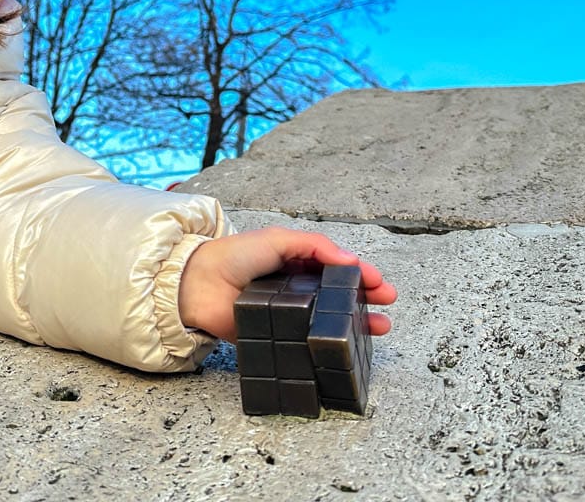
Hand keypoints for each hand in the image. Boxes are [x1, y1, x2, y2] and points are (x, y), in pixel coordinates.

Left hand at [178, 227, 396, 342]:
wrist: (197, 285)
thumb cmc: (232, 256)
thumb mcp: (276, 239)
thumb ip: (313, 245)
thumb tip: (349, 259)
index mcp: (296, 262)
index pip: (336, 268)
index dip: (360, 274)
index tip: (380, 282)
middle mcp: (296, 288)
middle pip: (338, 295)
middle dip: (365, 299)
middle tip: (387, 303)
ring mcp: (289, 313)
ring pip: (328, 320)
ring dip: (356, 323)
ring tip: (379, 326)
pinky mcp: (278, 336)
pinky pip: (306, 341)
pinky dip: (326, 345)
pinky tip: (344, 345)